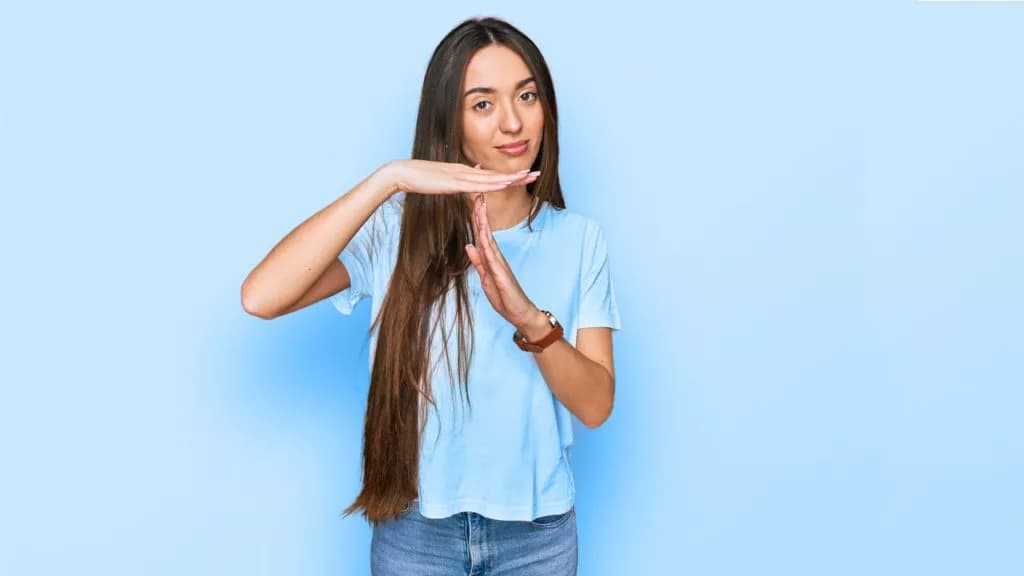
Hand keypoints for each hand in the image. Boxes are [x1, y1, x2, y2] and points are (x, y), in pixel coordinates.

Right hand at [382, 159, 537, 196]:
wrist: (403, 173)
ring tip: (528, 177)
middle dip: (518, 175)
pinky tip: (505, 183)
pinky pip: (478, 184)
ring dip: (511, 178)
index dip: (510, 176)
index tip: (526, 176)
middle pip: (497, 175)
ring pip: (491, 178)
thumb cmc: (420, 178)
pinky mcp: (454, 182)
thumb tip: (471, 175)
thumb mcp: (443, 180)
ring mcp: (461, 176)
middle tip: (537, 174)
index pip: (492, 175)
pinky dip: (493, 183)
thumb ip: (458, 179)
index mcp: (464, 172)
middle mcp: (466, 171)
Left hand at [464, 193, 540, 329]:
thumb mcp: (486, 278)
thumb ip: (478, 262)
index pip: (481, 234)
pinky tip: (482, 235)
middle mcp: (496, 257)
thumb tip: (469, 245)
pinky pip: (493, 259)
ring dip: (483, 223)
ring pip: (489, 240)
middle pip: (485, 231)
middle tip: (477, 194)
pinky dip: (487, 245)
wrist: (521, 313)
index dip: (476, 218)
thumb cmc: (505, 297)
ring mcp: (500, 265)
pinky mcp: (502, 275)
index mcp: (491, 258)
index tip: (473, 202)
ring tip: (479, 206)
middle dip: (480, 213)